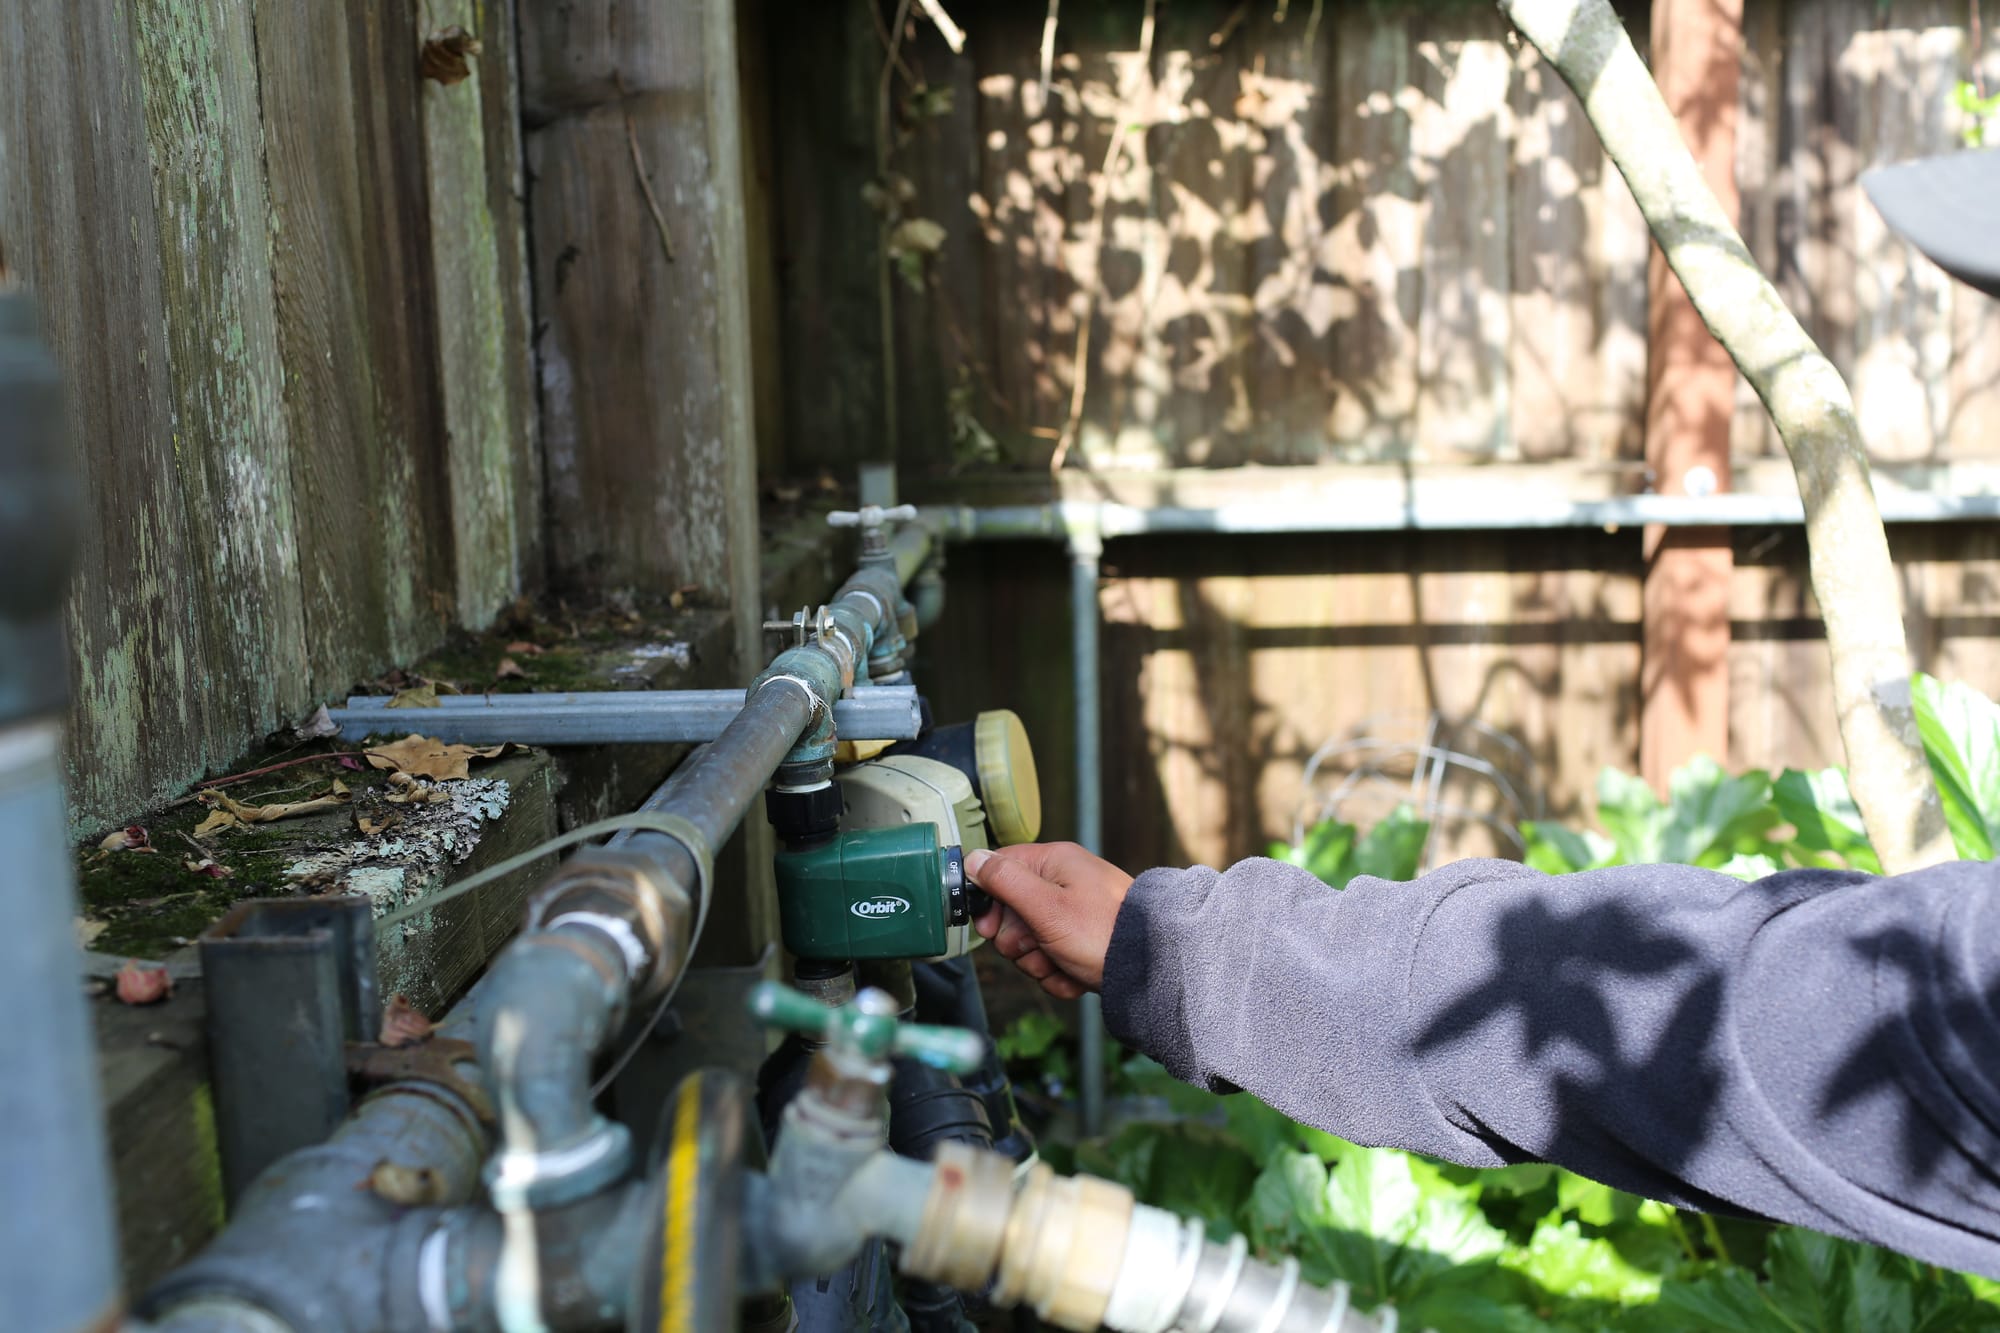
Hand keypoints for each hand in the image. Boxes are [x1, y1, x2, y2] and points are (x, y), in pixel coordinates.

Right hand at [966, 842, 1133, 997]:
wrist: (1152, 968)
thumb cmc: (1102, 931)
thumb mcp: (1046, 905)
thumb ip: (1005, 881)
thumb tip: (973, 859)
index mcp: (1054, 862)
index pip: (1000, 870)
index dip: (988, 901)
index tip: (991, 926)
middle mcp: (1063, 884)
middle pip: (1010, 914)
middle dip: (1019, 941)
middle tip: (1038, 945)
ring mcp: (1072, 915)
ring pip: (1029, 943)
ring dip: (1040, 962)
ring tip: (1064, 962)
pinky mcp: (1080, 942)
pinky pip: (1051, 960)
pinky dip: (1059, 974)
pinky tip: (1076, 974)